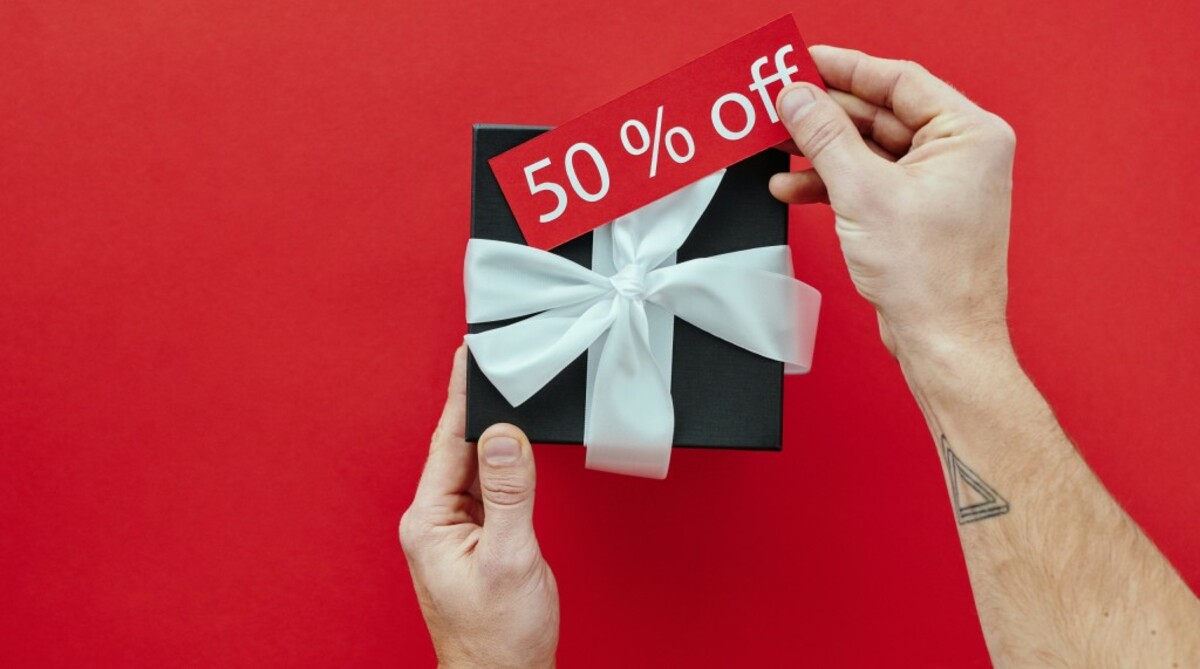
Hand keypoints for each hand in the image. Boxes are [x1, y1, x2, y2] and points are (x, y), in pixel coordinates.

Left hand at [400, 345, 558, 668]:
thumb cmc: (498, 634)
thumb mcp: (509, 556)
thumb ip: (508, 492)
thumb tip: (502, 435)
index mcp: (430, 520)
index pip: (446, 442)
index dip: (460, 396)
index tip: (468, 356)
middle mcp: (436, 521)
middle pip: (458, 448)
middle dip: (476, 405)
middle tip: (492, 361)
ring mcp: (455, 531)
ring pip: (474, 467)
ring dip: (490, 433)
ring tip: (506, 392)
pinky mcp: (476, 541)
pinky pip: (488, 489)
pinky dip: (502, 464)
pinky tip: (514, 449)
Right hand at [772, 46, 1016, 361]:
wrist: (941, 340)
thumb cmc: (931, 278)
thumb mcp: (863, 193)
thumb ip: (825, 137)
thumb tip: (798, 97)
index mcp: (969, 134)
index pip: (899, 80)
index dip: (846, 68)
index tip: (805, 61)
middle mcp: (960, 154)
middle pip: (880, 114)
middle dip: (826, 115)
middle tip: (781, 106)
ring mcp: (938, 183)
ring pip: (868, 149)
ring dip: (821, 152)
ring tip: (778, 148)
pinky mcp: (917, 211)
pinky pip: (869, 180)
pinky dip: (832, 183)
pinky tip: (794, 186)